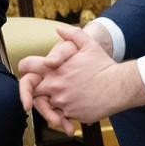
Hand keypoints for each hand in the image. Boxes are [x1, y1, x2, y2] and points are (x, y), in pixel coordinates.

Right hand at [19, 40, 78, 133]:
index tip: (28, 104)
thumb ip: (59, 52)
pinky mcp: (64, 102)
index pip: (28, 81)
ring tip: (65, 125)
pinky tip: (71, 126)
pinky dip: (65, 122)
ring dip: (55, 118)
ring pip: (49, 110)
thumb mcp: (71, 48)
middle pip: (38, 101)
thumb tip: (49, 61)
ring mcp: (54, 94)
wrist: (94, 60)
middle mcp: (45, 83)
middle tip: (55, 120)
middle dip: (45, 112)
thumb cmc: (78, 51)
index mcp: (42, 70)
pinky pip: (61, 114)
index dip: (25, 92)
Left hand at [21, 26, 144, 123]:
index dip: (25, 70)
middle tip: (46, 92)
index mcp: (55, 70)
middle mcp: (55, 87)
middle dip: (38, 92)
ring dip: (54, 103)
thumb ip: (72, 34)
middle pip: (34, 92)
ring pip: (49, 106)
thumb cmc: (103, 65)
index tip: (26, 72)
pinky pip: (63, 116)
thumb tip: (58, 29)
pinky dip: (66, 113)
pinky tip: (78, 104)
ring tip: (69, 97)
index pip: (27, 68)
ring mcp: (63, 103)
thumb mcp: (88, 44)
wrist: (119, 86)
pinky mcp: (72, 115)